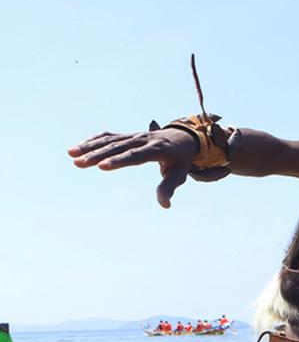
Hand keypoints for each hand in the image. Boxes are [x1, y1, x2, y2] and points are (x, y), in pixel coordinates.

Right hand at [68, 128, 199, 207]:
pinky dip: (93, 140)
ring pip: (110, 140)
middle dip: (97, 155)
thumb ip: (169, 187)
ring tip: (71, 154)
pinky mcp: (127, 136)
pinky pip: (108, 136)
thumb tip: (165, 205)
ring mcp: (134, 136)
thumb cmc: (180, 160)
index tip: (102, 167)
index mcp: (157, 149)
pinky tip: (78, 148)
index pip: (136, 156)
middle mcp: (143, 140)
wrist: (183, 138)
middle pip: (118, 147)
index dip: (119, 161)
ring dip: (90, 147)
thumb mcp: (179, 173)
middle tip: (79, 163)